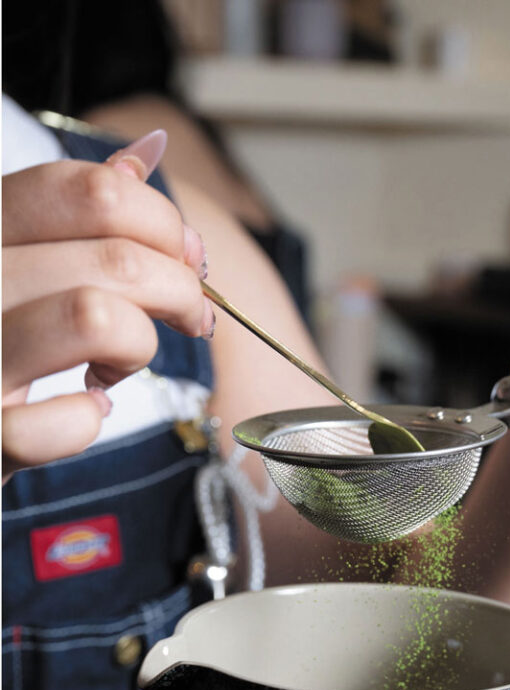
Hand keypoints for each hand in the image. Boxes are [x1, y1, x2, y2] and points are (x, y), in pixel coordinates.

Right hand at [2, 130, 212, 480]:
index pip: (92, 192)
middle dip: (180, 289)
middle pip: (114, 256)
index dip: (162, 222)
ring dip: (139, 344)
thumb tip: (147, 151)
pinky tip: (83, 411)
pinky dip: (92, 419)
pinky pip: (71, 419)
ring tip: (120, 362)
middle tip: (190, 317)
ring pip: (97, 317)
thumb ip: (75, 212)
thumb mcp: (19, 259)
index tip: (187, 257)